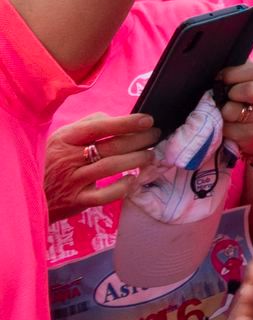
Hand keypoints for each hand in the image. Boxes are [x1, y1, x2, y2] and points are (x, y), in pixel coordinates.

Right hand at [43, 112, 159, 221]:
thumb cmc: (53, 158)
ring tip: (150, 156)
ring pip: (111, 167)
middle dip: (139, 140)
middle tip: (155, 137)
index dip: (126, 123)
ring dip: (136, 160)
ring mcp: (73, 180)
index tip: (147, 120)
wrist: (29, 191)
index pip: (99, 127)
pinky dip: (121, 188)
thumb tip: (116, 118)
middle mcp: (69, 158)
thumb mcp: (63, 137)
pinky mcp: (77, 200)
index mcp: (66, 138)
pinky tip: (132, 181)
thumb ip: (88, 124)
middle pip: (111, 146)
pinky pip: (104, 196)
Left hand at [217, 63, 252, 156]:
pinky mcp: (250, 138)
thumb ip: (239, 72)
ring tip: (225, 111)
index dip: (234, 73)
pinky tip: (226, 124)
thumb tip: (217, 70)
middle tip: (227, 96)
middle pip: (250, 90)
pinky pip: (225, 129)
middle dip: (232, 92)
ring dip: (222, 111)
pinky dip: (220, 126)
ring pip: (230, 111)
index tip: (222, 77)